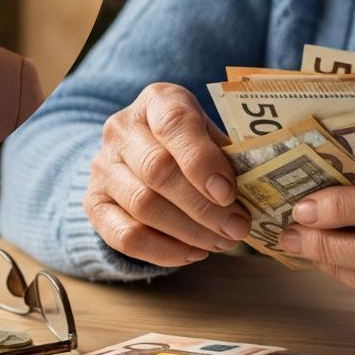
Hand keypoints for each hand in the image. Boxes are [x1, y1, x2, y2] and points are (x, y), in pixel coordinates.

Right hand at [85, 82, 250, 265]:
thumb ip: (229, 155)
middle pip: (158, 170)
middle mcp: (121, 129)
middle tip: (237, 227)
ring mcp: (102, 167)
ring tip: (222, 242)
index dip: (201, 160)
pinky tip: (194, 253)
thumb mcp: (210, 135)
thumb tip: (260, 189)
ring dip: (189, 232)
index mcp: (156, 101)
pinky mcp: (94, 204)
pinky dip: (164, 250)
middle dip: (203, 206)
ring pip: (143, 205)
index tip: (228, 192)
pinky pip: (125, 236)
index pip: (174, 122)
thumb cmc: (188, 144)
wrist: (137, 157)